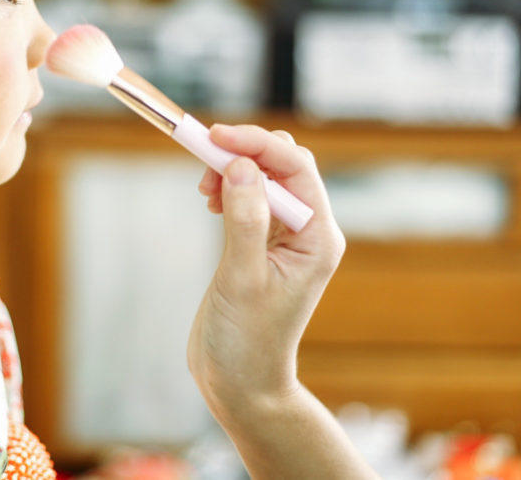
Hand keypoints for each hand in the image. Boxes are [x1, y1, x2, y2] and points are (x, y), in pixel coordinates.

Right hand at [187, 123, 345, 420]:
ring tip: (204, 190)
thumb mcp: (243, 279)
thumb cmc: (247, 341)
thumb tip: (242, 165)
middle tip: (203, 162)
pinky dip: (228, 187)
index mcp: (317, 238)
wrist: (240, 383)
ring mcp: (284, 237)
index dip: (256, 144)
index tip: (215, 136)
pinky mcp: (260, 244)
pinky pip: (249, 197)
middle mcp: (307, 232)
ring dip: (233, 169)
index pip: (295, 168)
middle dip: (243, 153)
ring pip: (264, 177)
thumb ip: (245, 219)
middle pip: (282, 165)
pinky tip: (210, 201)